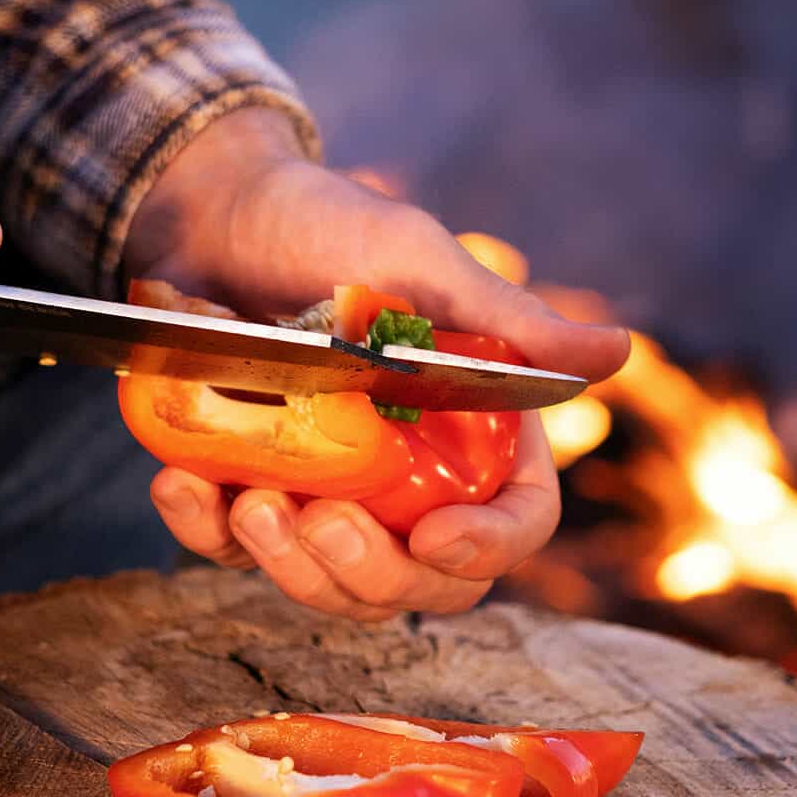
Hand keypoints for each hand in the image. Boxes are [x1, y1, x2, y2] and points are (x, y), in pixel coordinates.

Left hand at [125, 107, 629, 619]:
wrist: (208, 211)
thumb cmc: (325, 224)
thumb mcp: (420, 262)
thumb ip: (508, 322)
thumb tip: (618, 353)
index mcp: (476, 428)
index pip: (517, 518)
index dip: (489, 545)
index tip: (433, 536)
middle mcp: (411, 476)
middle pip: (424, 581)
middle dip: (371, 573)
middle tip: (319, 520)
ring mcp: (330, 493)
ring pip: (332, 586)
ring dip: (290, 566)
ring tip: (249, 499)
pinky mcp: (250, 492)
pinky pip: (233, 550)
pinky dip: (205, 532)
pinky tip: (179, 482)